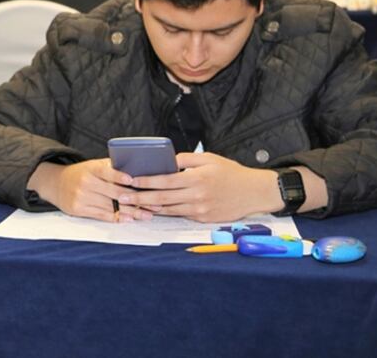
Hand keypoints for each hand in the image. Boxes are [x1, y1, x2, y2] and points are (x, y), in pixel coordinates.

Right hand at [28, 160, 157, 221]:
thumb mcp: (93, 166)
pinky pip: (102, 215)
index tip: (132, 180)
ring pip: (111, 206)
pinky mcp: (79, 209)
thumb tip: (137, 169)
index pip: (105, 171)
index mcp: (90, 169)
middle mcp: (85, 183)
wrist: (56, 184)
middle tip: (154, 203)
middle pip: (113, 193)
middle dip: (136, 199)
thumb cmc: (82, 174)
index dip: (118, 176)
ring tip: (147, 214)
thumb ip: (111, 168)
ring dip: (132, 212)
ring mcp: (81, 197)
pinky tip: (130, 219)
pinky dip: (118, 218)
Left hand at [125, 152, 280, 222]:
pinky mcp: (202, 219)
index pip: (164, 181)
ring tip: (132, 205)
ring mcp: (199, 210)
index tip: (129, 180)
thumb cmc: (231, 172)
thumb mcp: (209, 159)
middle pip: (161, 199)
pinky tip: (152, 209)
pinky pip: (179, 215)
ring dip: (148, 208)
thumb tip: (166, 162)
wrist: (254, 192)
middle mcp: (196, 197)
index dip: (145, 182)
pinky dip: (165, 212)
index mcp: (196, 179)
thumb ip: (185, 160)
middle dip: (139, 199)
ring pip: (168, 210)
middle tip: (122, 198)